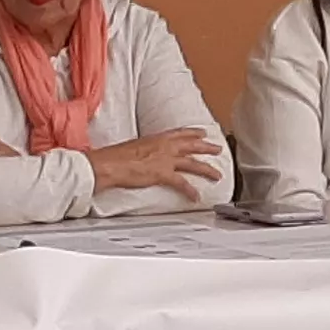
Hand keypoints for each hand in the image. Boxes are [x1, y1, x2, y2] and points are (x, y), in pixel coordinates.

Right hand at [84, 128, 222, 194]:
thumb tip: (145, 155)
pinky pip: (182, 184)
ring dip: (207, 170)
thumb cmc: (116, 157)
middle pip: (192, 146)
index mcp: (157, 138)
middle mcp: (165, 146)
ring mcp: (166, 160)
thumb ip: (145, 150)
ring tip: (217, 175)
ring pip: (193, 163)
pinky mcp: (163, 174)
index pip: (180, 133)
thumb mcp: (134, 147)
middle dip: (207, 148)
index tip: (202, 133)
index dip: (193, 133)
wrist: (110, 164)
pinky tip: (196, 197)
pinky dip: (191, 191)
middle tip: (218, 149)